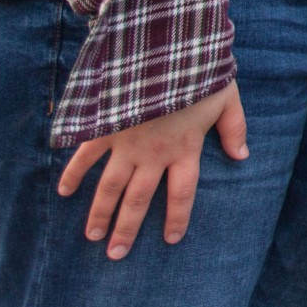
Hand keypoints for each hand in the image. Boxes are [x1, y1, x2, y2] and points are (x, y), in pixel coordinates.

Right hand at [59, 82, 247, 258]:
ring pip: (110, 187)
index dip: (178, 217)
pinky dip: (73, 172)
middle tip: (116, 255)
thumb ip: (234, 128)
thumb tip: (243, 156)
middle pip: (140, 199)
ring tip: (93, 237)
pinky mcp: (106, 128)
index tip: (170, 239)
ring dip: (100, 213)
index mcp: (185, 148)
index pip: (182, 193)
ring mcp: (127, 143)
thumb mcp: (227, 98)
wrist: (166, 51)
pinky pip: (86, 155)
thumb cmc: (201, 72)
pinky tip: (63, 191)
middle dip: (128, 228)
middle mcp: (154, 153)